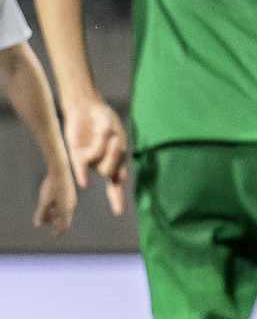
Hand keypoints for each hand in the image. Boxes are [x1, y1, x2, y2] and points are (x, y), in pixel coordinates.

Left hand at [35, 168, 75, 235]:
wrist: (60, 170)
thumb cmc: (52, 186)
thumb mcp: (44, 201)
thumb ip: (41, 213)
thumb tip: (38, 224)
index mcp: (66, 209)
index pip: (64, 225)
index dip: (59, 232)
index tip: (53, 236)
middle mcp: (70, 206)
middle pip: (63, 219)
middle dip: (54, 222)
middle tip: (44, 222)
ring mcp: (71, 200)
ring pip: (63, 212)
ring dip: (54, 215)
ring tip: (44, 213)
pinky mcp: (70, 195)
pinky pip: (64, 206)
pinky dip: (57, 209)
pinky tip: (50, 205)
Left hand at [64, 97, 128, 215]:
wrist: (87, 105)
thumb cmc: (104, 120)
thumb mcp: (119, 137)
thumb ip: (120, 156)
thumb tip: (120, 177)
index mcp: (112, 163)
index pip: (115, 186)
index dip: (116, 200)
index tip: (119, 213)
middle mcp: (99, 165)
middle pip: (111, 171)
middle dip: (116, 155)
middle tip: (115, 138)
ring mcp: (87, 161)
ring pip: (101, 165)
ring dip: (106, 147)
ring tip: (106, 130)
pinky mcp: (75, 153)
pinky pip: (80, 167)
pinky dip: (82, 175)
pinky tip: (83, 184)